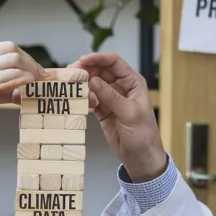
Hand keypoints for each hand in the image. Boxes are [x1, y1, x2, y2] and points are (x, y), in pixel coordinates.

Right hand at [0, 42, 44, 151]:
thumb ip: (4, 89)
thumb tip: (24, 90)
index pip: (7, 47)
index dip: (26, 57)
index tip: (37, 70)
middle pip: (11, 49)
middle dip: (31, 61)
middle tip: (42, 76)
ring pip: (11, 60)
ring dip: (30, 70)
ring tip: (39, 81)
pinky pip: (4, 76)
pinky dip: (20, 78)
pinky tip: (29, 84)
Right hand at [69, 53, 166, 182]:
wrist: (140, 156)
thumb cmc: (143, 134)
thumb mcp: (129, 113)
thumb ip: (110, 96)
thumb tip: (93, 81)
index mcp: (132, 82)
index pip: (113, 63)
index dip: (97, 58)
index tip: (82, 60)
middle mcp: (121, 87)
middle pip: (100, 71)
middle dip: (86, 71)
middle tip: (72, 75)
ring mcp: (110, 98)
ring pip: (93, 84)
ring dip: (83, 86)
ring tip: (76, 92)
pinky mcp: (102, 110)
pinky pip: (90, 99)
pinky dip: (84, 100)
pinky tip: (82, 104)